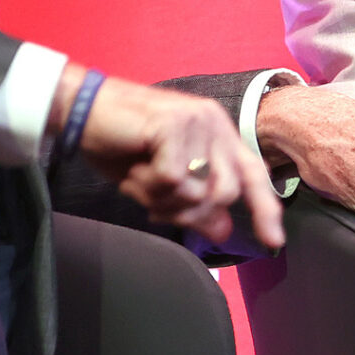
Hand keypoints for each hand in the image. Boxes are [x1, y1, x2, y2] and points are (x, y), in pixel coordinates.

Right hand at [62, 69, 285, 250]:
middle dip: (188, 212)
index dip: (264, 210)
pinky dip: (149, 185)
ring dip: (164, 198)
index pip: (253, 175)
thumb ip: (193, 204)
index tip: (273, 242)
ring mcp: (197, 121)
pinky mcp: (175, 125)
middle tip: (154, 204)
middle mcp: (214, 123)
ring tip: (140, 178)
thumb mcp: (160, 184)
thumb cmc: (119, 146)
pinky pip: (173, 180)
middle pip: (225, 193)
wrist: (80, 111)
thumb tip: (225, 230)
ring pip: (199, 190)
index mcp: (218, 134)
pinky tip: (134, 168)